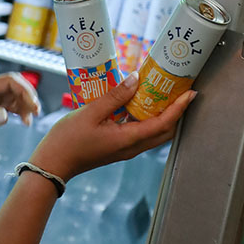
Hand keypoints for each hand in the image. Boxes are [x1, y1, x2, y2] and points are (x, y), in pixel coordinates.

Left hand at [0, 72, 40, 154]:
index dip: (24, 90)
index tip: (33, 106)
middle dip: (27, 95)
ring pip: (13, 95)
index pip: (8, 81)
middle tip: (36, 112)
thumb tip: (5, 115)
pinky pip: (8, 105)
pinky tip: (23, 120)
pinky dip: (18, 111)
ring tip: (30, 120)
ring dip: (24, 104)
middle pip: (13, 85)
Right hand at [29, 72, 195, 182]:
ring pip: (154, 134)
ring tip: (163, 94)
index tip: (190, 93)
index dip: (179, 108)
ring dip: (164, 115)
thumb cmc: (68, 140)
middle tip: (180, 91)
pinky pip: (141, 133)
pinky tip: (139, 103)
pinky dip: (148, 118)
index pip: (163, 124)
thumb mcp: (90, 112)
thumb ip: (115, 96)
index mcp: (128, 139)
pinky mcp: (118, 147)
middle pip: (165, 132)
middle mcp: (132, 147)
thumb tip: (136, 79)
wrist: (53, 163)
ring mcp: (125, 149)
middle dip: (177, 112)